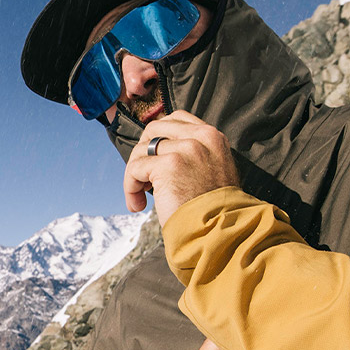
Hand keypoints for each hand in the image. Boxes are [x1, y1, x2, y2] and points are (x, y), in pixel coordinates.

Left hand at [123, 111, 240, 224]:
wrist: (219, 231)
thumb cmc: (213, 209)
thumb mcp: (214, 170)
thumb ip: (195, 153)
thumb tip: (159, 147)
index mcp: (213, 137)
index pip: (176, 119)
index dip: (157, 138)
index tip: (153, 159)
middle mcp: (200, 138)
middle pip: (153, 129)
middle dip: (142, 152)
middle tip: (143, 177)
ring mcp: (185, 149)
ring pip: (141, 149)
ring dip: (134, 174)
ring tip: (140, 196)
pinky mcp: (169, 165)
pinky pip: (135, 169)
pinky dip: (130, 187)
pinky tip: (137, 204)